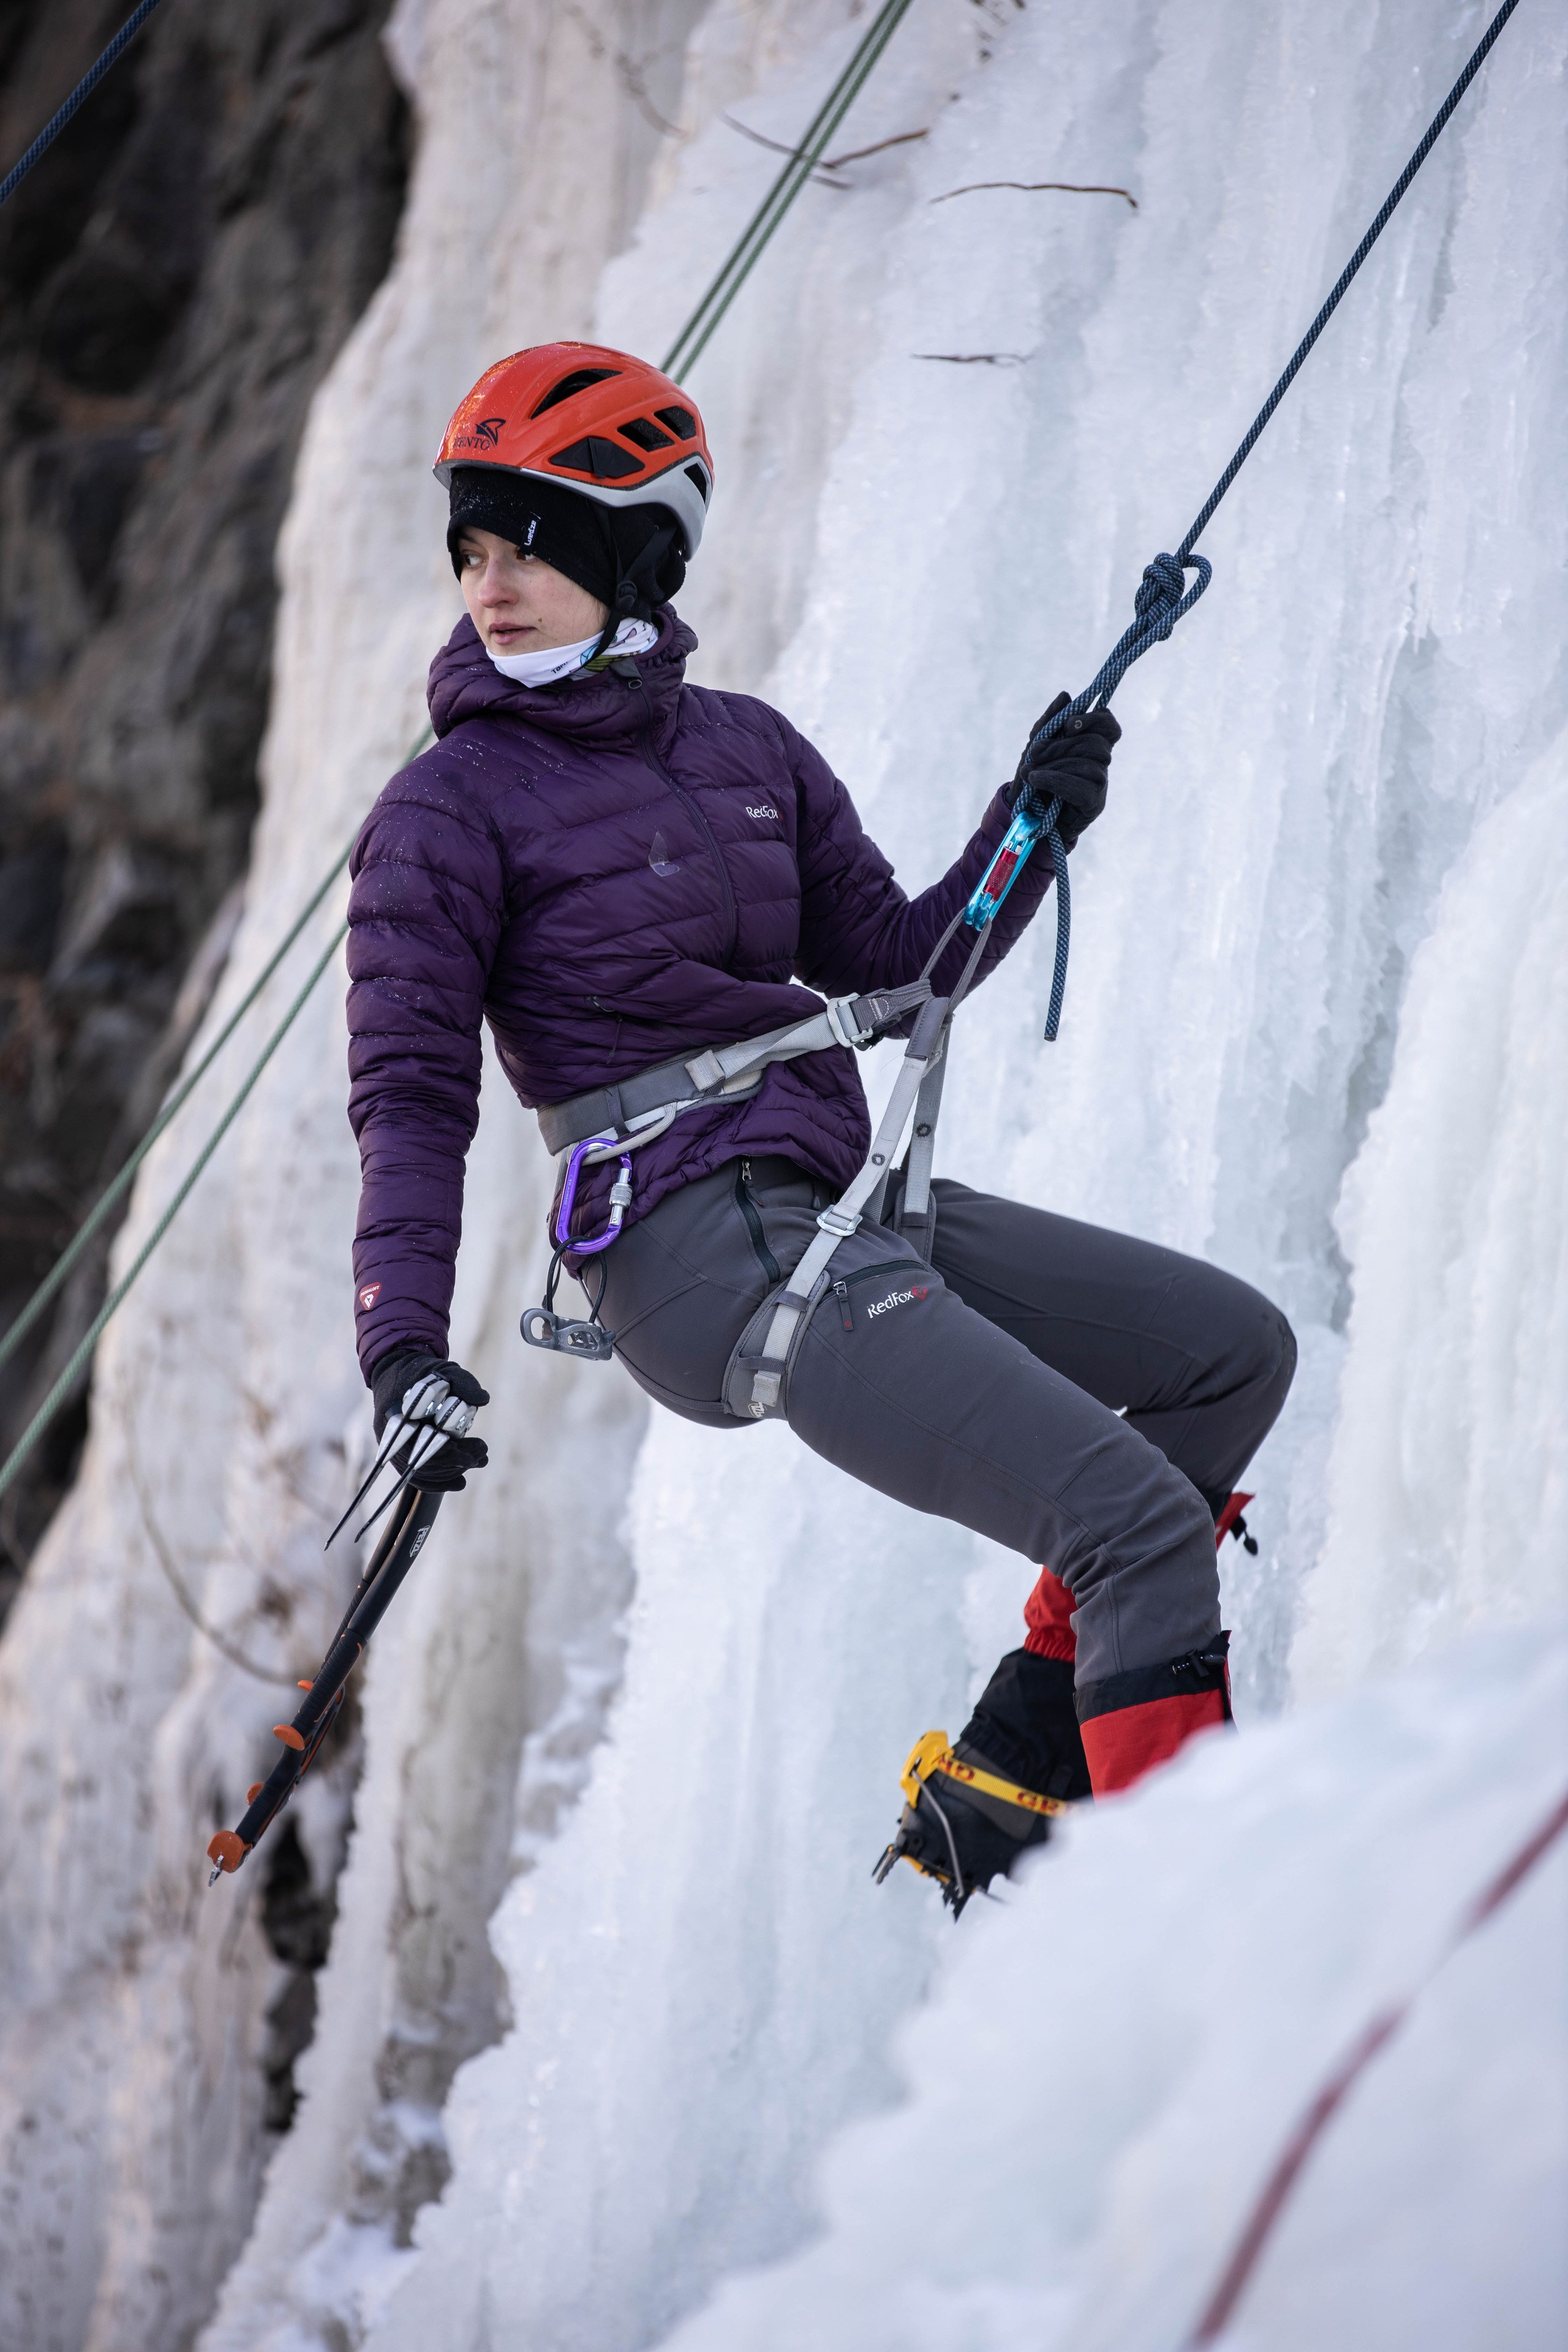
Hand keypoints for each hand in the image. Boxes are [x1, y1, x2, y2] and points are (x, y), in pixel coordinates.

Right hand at [370, 1347, 489, 1490]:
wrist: (394, 1371)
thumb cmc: (421, 1371)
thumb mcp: (444, 1370)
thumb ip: (463, 1382)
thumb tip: (482, 1399)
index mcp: (402, 1412)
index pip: (427, 1443)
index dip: (454, 1453)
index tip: (480, 1450)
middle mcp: (393, 1433)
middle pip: (425, 1462)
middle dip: (457, 1462)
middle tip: (482, 1456)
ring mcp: (392, 1445)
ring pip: (421, 1472)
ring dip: (452, 1472)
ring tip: (478, 1461)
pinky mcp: (397, 1452)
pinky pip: (415, 1475)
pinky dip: (438, 1482)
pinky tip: (460, 1482)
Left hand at [1014, 689, 1121, 849]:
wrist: (1024, 816)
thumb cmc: (1034, 779)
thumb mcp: (1035, 747)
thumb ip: (1049, 722)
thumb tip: (1065, 695)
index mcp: (1091, 745)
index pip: (1109, 726)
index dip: (1095, 720)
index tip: (1068, 724)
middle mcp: (1100, 763)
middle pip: (1094, 743)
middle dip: (1060, 745)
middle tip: (1034, 753)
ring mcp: (1100, 784)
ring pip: (1087, 763)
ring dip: (1054, 765)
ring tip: (1030, 772)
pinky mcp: (1094, 804)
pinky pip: (1081, 786)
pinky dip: (1055, 780)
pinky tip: (1036, 779)